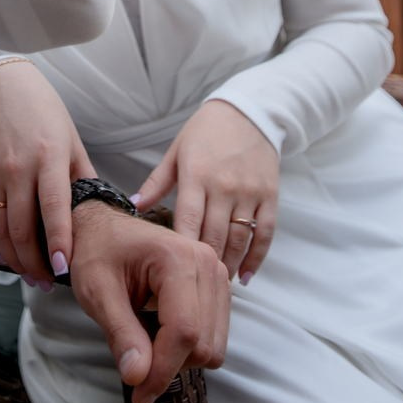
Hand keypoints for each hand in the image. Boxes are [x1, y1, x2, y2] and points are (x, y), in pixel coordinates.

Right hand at [0, 60, 93, 285]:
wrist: (2, 84)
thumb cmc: (44, 112)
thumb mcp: (71, 140)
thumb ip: (82, 179)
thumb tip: (102, 215)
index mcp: (48, 156)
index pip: (54, 208)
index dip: (59, 242)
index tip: (64, 269)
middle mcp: (17, 165)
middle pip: (21, 227)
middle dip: (34, 263)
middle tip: (46, 282)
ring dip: (13, 258)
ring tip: (28, 274)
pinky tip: (2, 253)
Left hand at [68, 201, 229, 402]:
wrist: (106, 228)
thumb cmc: (97, 253)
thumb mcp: (96, 291)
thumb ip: (120, 334)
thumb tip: (138, 377)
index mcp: (177, 258)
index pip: (183, 331)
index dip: (162, 372)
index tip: (138, 396)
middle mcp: (207, 263)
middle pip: (202, 344)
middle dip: (168, 367)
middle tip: (133, 366)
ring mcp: (217, 274)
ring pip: (213, 346)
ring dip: (179, 359)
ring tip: (144, 343)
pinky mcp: (217, 287)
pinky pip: (214, 337)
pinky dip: (188, 348)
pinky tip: (160, 334)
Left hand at [134, 101, 278, 282]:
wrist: (248, 112)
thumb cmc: (205, 133)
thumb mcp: (176, 152)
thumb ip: (156, 182)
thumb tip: (133, 206)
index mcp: (196, 175)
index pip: (188, 220)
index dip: (181, 249)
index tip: (173, 272)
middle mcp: (224, 185)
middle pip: (213, 236)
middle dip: (203, 266)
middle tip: (192, 290)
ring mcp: (249, 192)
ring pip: (239, 239)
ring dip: (227, 266)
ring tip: (215, 286)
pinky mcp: (270, 196)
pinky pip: (265, 234)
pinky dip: (256, 258)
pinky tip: (244, 277)